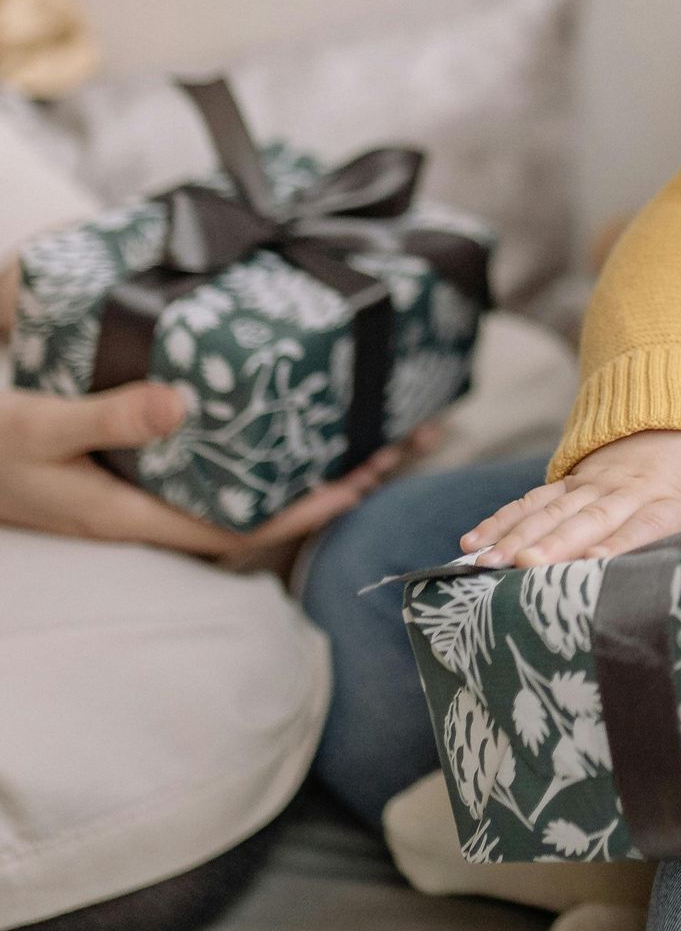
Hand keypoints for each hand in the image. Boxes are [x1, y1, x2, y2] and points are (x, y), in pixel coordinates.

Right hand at [0, 378, 410, 569]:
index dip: (301, 512)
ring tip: (366, 435)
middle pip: (256, 513)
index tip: (357, 484)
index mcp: (132, 515)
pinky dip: (260, 456)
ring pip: (241, 494)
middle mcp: (147, 515)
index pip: (236, 528)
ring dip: (303, 470)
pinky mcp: (134, 479)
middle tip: (392, 447)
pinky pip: (215, 477)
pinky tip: (283, 429)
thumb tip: (180, 402)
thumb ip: (105, 416)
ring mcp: (142, 499)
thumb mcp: (39, 425)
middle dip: (326, 487)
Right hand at [461, 428, 680, 566]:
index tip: (582, 565)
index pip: (640, 526)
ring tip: (483, 562)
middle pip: (586, 520)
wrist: (680, 403)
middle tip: (520, 568)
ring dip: (515, 537)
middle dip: (551, 546)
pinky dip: (503, 519)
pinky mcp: (571, 479)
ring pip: (550, 511)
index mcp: (671, 497)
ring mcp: (593, 483)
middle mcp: (626, 490)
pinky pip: (533, 499)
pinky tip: (475, 542)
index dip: (610, 546)